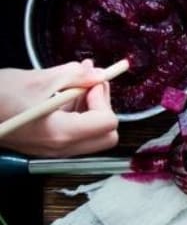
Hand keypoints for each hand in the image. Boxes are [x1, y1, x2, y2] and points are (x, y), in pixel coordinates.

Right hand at [0, 61, 118, 156]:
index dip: (103, 99)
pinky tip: (66, 91)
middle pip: (107, 135)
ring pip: (92, 135)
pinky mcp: (46, 146)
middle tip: (91, 83)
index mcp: (61, 133)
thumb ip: (75, 77)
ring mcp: (53, 150)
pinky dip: (77, 113)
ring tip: (78, 80)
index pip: (108, 123)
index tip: (91, 82)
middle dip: (103, 106)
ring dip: (91, 107)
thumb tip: (98, 74)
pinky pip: (75, 134)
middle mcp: (60, 148)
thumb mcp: (39, 80)